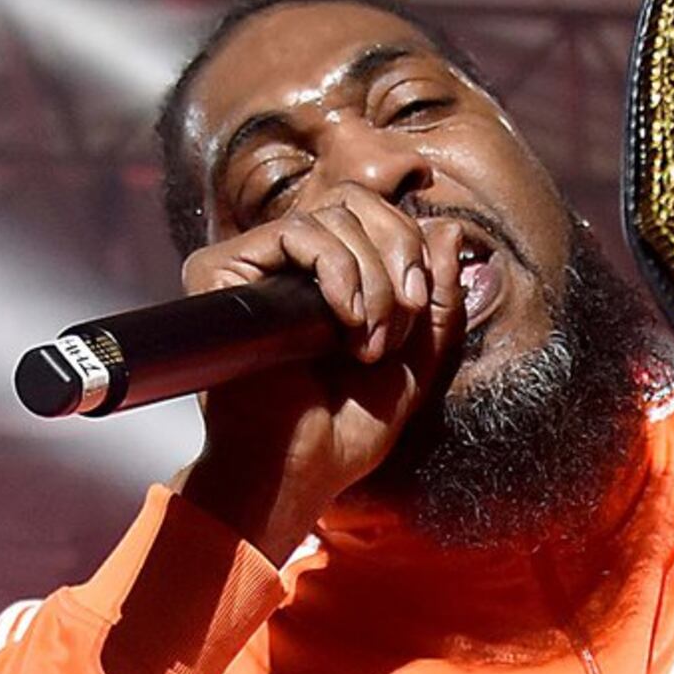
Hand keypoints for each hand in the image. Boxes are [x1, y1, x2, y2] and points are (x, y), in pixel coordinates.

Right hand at [176, 189, 470, 560]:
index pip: (374, 214)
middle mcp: (287, 264)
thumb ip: (438, 298)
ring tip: (366, 343)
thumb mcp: (415, 360)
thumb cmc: (346, 431)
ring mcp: (254, 265)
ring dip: (371, 281)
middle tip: (397, 325)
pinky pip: (298, 232)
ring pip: (332, 216)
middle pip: (356, 201)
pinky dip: (338, 271)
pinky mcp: (223, 271)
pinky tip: (342, 323)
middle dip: (397, 258)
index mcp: (328, 277)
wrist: (298, 471)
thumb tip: (450, 226)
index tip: (416, 309)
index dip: (408, 247)